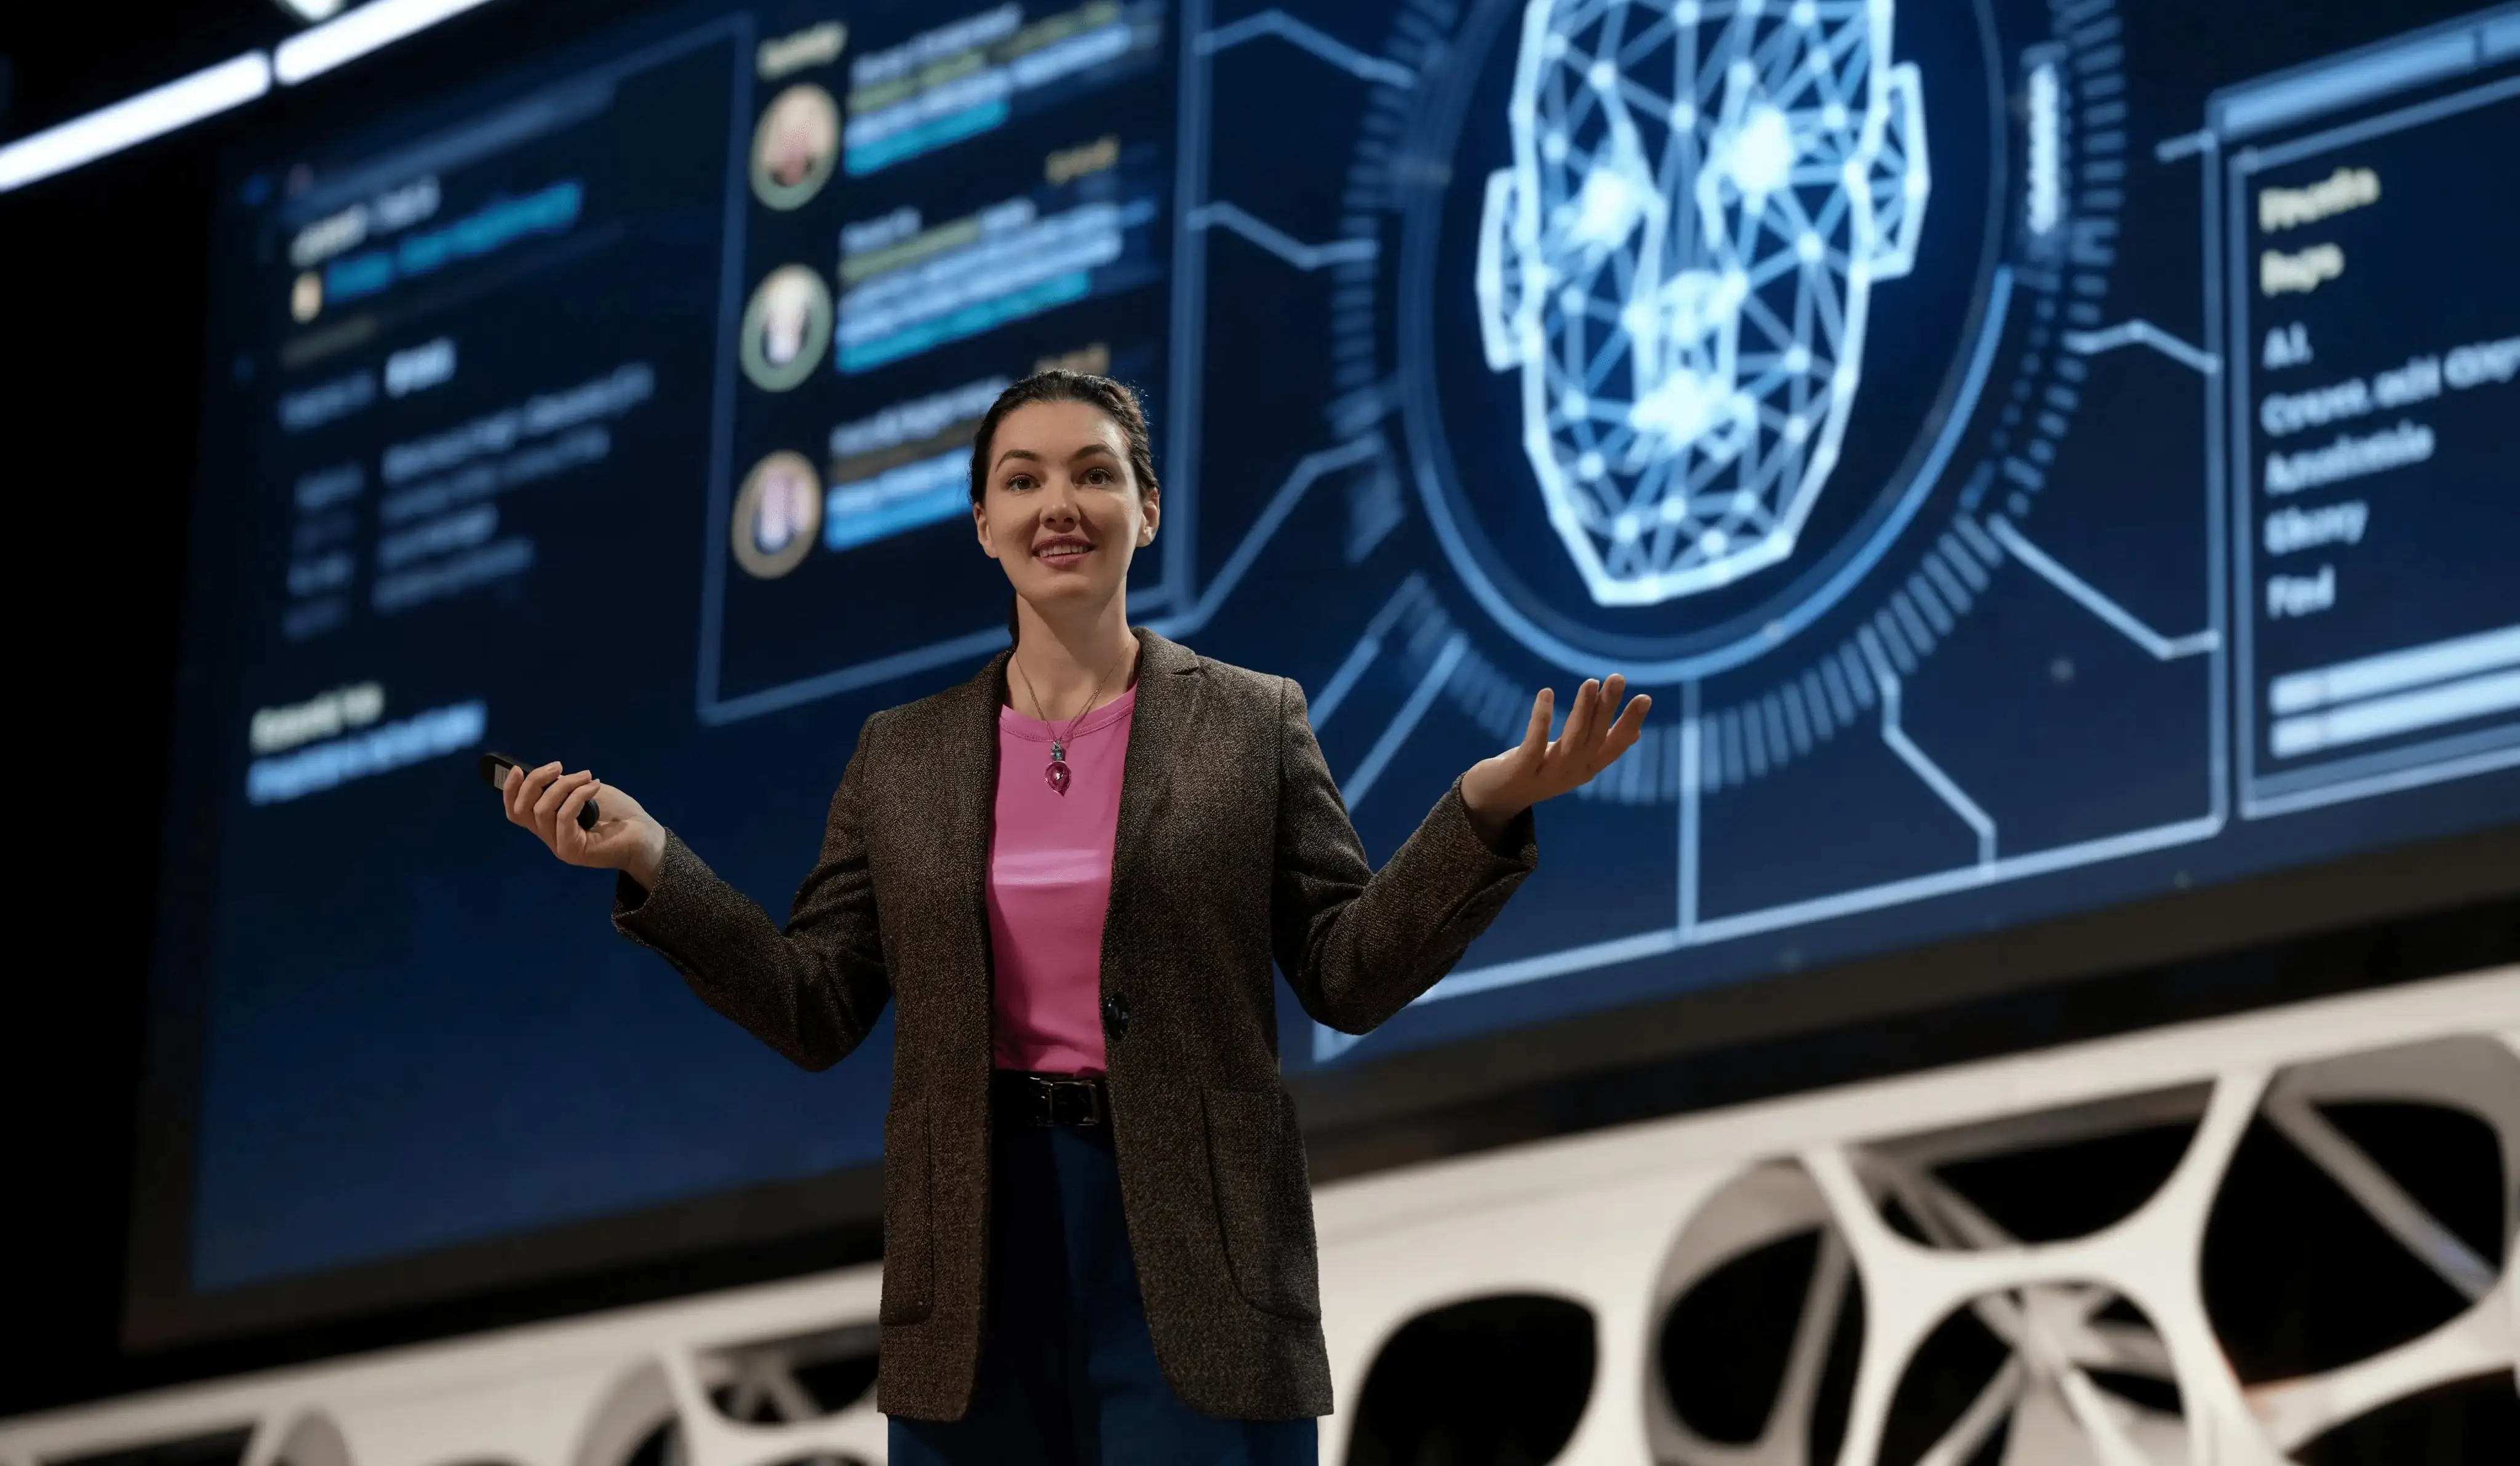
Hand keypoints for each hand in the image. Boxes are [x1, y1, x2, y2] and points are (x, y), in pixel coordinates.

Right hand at [501, 760, 667, 889]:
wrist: (646, 836)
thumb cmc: (620, 814)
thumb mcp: (588, 793)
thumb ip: (565, 788)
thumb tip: (549, 777)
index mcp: (550, 824)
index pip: (517, 812)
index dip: (510, 791)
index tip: (517, 769)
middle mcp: (550, 836)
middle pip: (523, 810)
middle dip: (535, 782)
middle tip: (558, 767)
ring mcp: (559, 845)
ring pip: (542, 811)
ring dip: (563, 786)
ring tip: (587, 776)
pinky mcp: (572, 850)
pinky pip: (563, 816)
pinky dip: (578, 796)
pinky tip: (594, 787)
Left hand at [1459, 675, 1651, 844]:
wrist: (1493, 799)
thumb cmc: (1536, 771)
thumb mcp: (1572, 760)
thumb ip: (1600, 747)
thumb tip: (1635, 734)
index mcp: (1586, 768)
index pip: (1614, 746)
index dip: (1630, 724)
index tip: (1645, 698)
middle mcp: (1571, 773)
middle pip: (1594, 738)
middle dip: (1607, 708)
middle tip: (1617, 678)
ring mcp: (1546, 775)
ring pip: (1570, 741)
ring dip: (1582, 711)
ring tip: (1590, 682)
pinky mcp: (1520, 772)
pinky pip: (1534, 744)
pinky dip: (1542, 719)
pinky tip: (1546, 693)